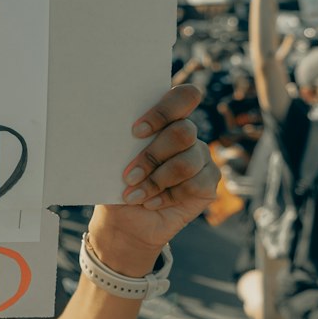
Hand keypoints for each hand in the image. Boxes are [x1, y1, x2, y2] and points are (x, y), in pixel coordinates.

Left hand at [89, 84, 219, 275]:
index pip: (183, 97)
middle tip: (129, 175)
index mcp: (165, 119)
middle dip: (152, 155)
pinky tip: (151, 202)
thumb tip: (108, 130)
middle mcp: (187, 134)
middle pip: (183, 132)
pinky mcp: (208, 182)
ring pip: (186, 162)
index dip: (164, 111)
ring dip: (156, 180)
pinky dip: (167, 196)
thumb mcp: (112, 162)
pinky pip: (195, 185)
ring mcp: (201, 157)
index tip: (136, 131)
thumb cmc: (116, 184)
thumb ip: (120, 143)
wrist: (125, 221)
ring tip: (133, 195)